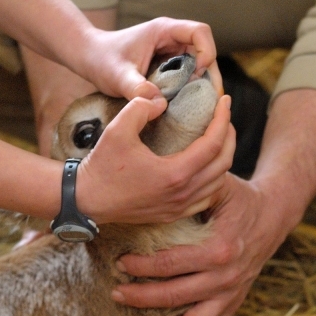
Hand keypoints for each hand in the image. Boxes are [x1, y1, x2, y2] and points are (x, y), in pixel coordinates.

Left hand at [77, 17, 222, 101]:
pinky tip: (186, 108)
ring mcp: (171, 53)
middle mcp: (171, 39)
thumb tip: (159, 103)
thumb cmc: (102, 60)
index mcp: (164, 31)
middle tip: (209, 102)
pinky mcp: (167, 67)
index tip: (199, 74)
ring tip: (199, 108)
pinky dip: (189, 91)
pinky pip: (187, 76)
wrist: (90, 59)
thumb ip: (136, 88)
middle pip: (205, 51)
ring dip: (200, 85)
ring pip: (198, 66)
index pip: (199, 33)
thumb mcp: (117, 76)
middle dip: (209, 75)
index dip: (207, 51)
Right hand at [77, 94, 234, 224]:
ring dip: (223, 158)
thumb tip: (162, 102)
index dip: (223, 119)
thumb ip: (142, 106)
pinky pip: (205, 198)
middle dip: (229, 136)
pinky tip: (206, 166)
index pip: (214, 144)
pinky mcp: (172, 214)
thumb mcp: (118, 128)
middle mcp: (182, 194)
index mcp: (175, 173)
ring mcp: (178, 207)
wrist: (86, 200)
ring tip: (218, 138)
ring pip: (218, 183)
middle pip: (224, 164)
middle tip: (224, 117)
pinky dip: (213, 180)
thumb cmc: (102, 166)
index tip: (224, 101)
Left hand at [110, 174, 285, 315]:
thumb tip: (154, 189)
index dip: (141, 267)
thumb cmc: (238, 197)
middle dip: (140, 298)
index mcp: (218, 248)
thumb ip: (191, 187)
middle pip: (174, 296)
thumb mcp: (219, 184)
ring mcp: (231, 294)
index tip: (119, 264)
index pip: (170, 264)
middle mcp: (226, 277)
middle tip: (115, 294)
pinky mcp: (234, 303)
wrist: (274, 214)